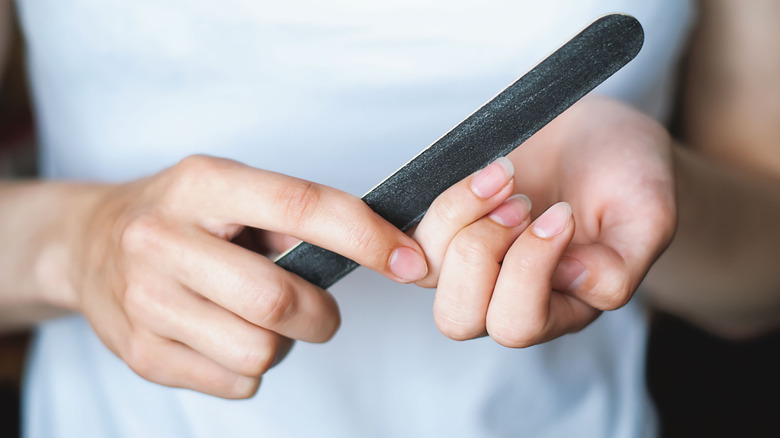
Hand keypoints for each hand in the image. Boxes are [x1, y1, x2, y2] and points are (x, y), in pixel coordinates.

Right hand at [70, 156, 427, 397]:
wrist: (85, 244)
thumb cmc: (179, 214)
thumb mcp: (229, 188)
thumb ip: (293, 217)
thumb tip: (380, 250)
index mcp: (201, 184)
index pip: (300, 205)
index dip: (365, 236)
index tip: (407, 260)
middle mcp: (163, 239)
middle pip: (278, 299)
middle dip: (321, 315)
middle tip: (319, 310)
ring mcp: (145, 301)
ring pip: (260, 351)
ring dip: (283, 342)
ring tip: (258, 318)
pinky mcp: (141, 353)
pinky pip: (236, 382)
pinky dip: (251, 366)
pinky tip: (226, 335)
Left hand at [413, 96, 675, 346]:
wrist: (597, 134)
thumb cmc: (627, 176)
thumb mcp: (649, 216)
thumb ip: (621, 266)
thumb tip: (570, 281)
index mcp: (560, 308)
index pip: (518, 324)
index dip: (529, 268)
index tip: (563, 212)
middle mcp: (508, 295)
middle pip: (459, 318)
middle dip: (480, 253)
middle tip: (519, 203)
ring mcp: (474, 262)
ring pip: (429, 274)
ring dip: (460, 218)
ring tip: (504, 176)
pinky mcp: (449, 228)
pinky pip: (415, 236)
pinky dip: (443, 202)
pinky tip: (486, 173)